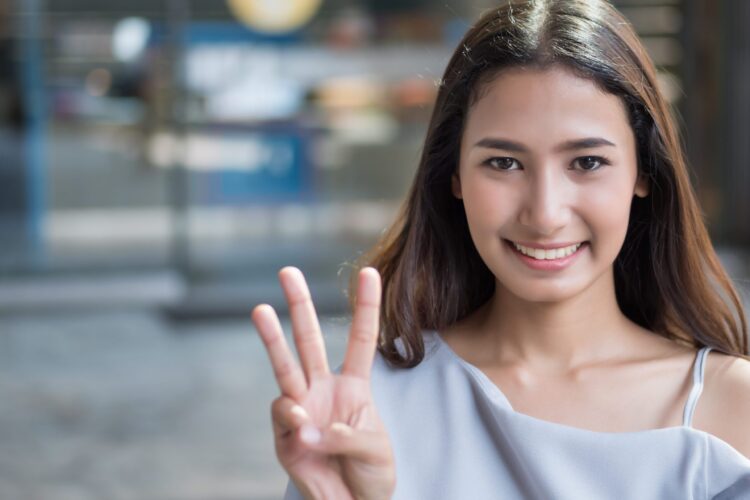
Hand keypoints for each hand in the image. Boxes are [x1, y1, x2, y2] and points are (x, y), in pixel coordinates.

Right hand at [252, 267, 395, 499]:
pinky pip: (284, 415)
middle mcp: (323, 389)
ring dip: (272, 337)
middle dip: (299, 305)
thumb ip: (347, 434)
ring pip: (284, 365)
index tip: (370, 272)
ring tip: (260, 310)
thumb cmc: (371, 473)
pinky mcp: (285, 435)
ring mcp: (301, 409)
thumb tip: (307, 423)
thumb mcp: (375, 449)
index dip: (365, 306)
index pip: (360, 338)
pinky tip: (304, 429)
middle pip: (309, 339)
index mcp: (354, 385)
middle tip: (287, 271)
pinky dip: (294, 418)